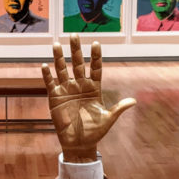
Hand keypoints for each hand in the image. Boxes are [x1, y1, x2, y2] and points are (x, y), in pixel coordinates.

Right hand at [41, 35, 134, 162]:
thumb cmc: (95, 131)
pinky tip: (44, 65)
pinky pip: (50, 84)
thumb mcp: (108, 119)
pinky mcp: (55, 98)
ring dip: (58, 58)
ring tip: (55, 44)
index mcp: (94, 88)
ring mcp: (67, 91)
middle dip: (75, 50)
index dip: (95, 57)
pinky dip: (47, 75)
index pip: (95, 68)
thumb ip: (118, 109)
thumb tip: (133, 101)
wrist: (80, 143)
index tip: (96, 44)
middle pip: (77, 64)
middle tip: (73, 35)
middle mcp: (80, 86)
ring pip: (62, 70)